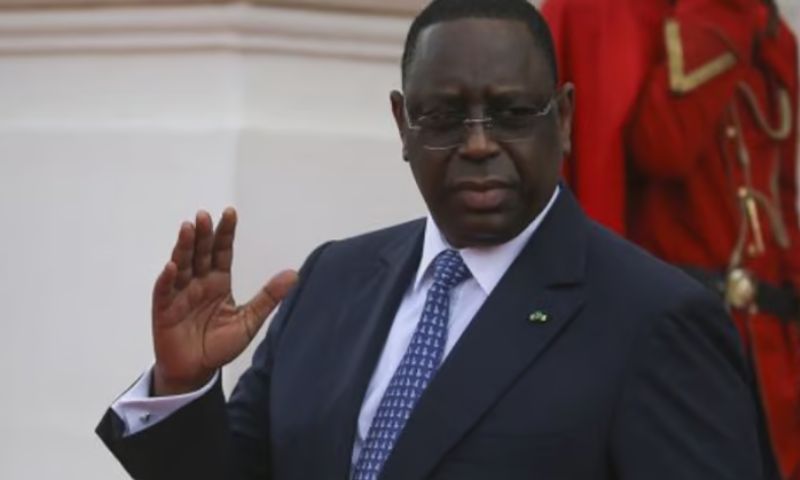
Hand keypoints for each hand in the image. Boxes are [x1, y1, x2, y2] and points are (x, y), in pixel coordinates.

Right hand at [151, 208, 297, 395]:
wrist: (197, 371)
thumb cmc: (220, 345)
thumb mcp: (249, 320)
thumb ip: (269, 297)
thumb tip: (294, 274)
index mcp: (218, 281)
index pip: (222, 251)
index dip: (225, 233)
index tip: (230, 213)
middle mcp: (198, 282)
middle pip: (201, 253)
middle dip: (203, 234)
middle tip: (205, 216)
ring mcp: (179, 294)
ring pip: (182, 264)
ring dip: (184, 247)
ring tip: (188, 228)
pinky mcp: (164, 309)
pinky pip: (164, 290)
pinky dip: (167, 278)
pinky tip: (172, 266)